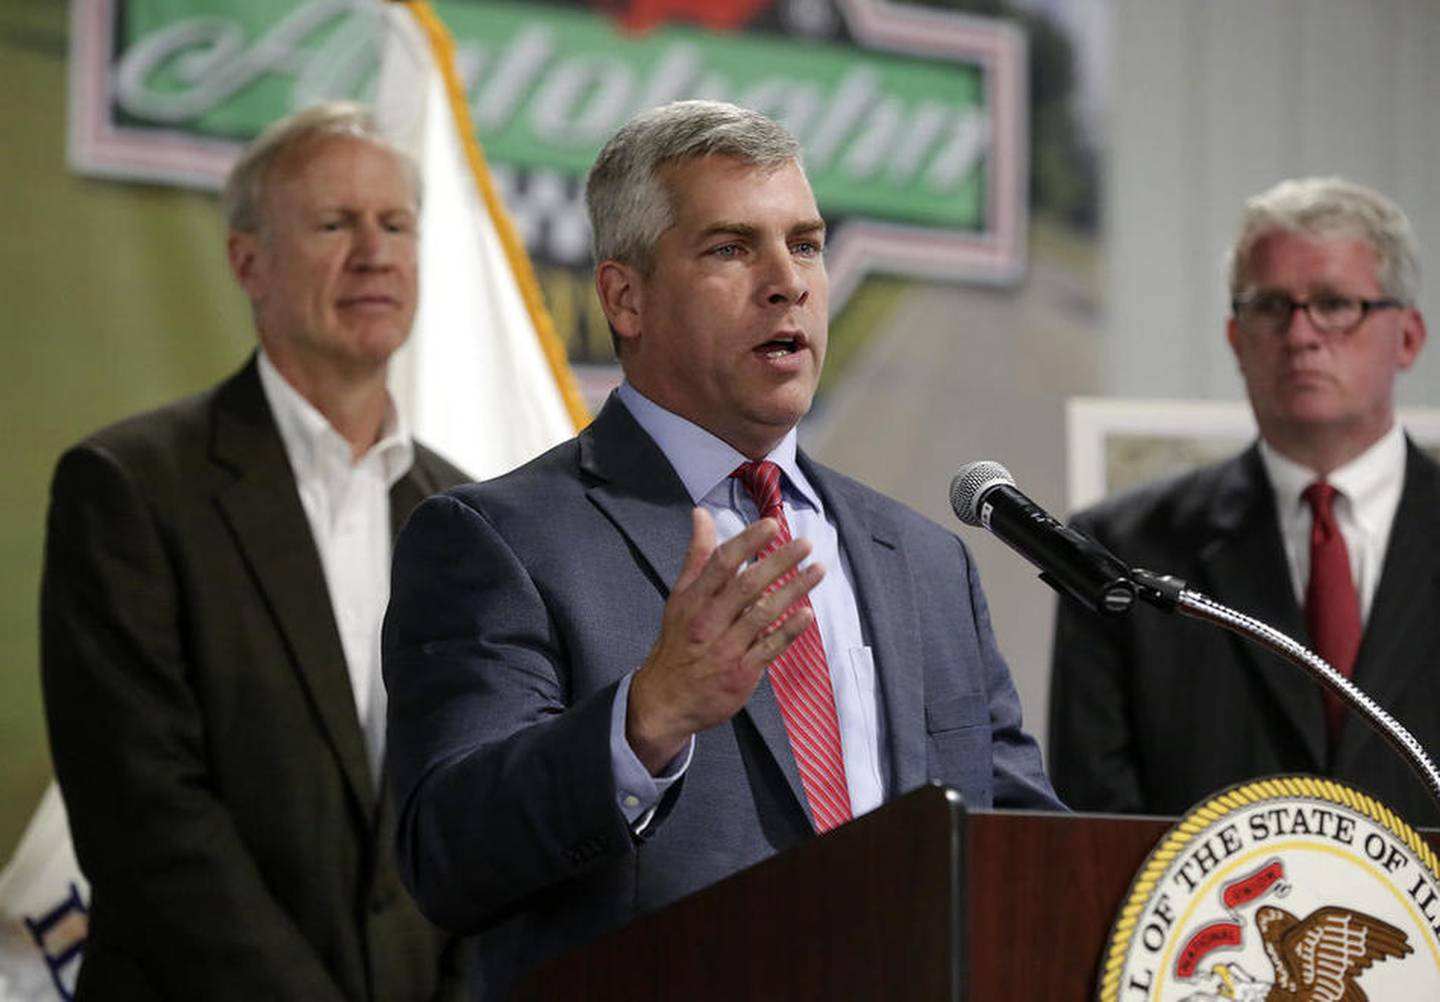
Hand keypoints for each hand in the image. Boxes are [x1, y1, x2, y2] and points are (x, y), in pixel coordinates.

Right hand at [626, 507, 823, 773]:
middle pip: (747, 586)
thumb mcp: (679, 597)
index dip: (747, 542)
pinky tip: (807, 614)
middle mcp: (709, 621)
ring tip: (818, 570)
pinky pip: (770, 648)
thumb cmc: (678, 642)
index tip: (771, 524)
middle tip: (805, 543)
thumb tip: (702, 514)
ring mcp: (727, 648)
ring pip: (763, 614)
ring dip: (793, 590)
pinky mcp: (742, 672)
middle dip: (778, 562)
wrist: (665, 701)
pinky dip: (789, 630)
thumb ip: (696, 556)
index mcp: (693, 600)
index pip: (721, 563)